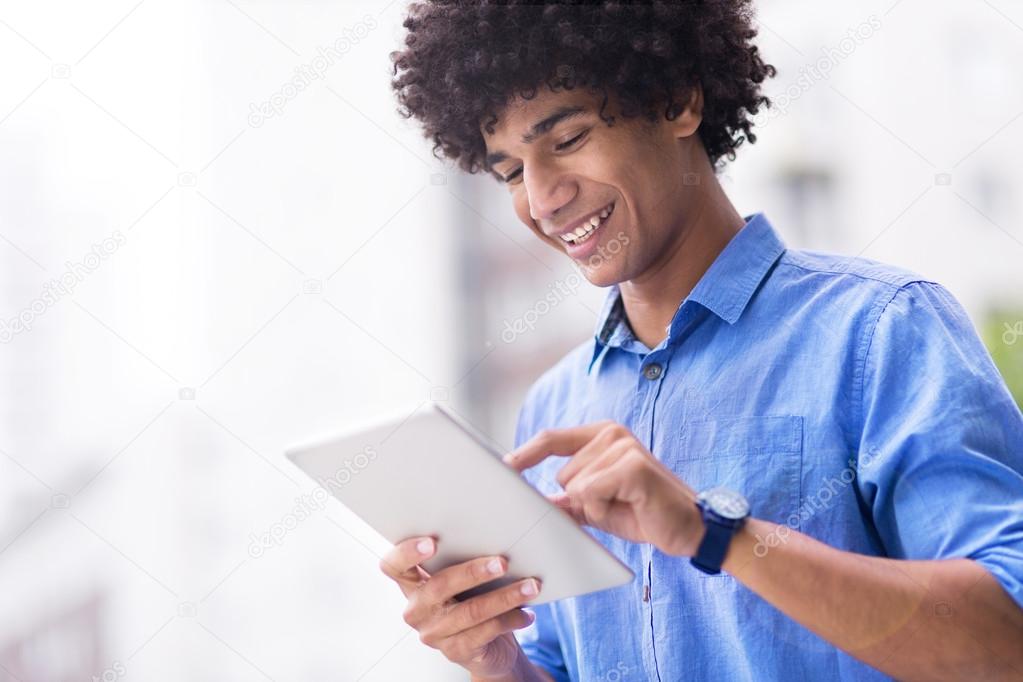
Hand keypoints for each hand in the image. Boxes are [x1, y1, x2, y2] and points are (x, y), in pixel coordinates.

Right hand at [379, 536, 541, 678]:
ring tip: (530, 586)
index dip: (406, 553)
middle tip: (502, 562)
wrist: (488, 648)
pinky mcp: (456, 651)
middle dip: (473, 572)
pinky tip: (527, 613)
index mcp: (412, 585)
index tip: (431, 542)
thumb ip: (462, 557)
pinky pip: (485, 632)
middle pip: (438, 586)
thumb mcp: (463, 580)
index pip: (393, 566)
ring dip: (505, 597)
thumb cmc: (473, 601)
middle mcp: (417, 610)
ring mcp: (434, 633)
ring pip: (470, 611)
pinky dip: (511, 619)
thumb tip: (495, 530)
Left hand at [504, 420, 703, 556]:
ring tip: (626, 505)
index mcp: (602, 436)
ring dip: (595, 507)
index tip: (503, 467)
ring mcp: (623, 446)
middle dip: (580, 500)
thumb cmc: (643, 512)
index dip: (525, 454)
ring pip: (575, 486)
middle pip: (562, 474)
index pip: (552, 439)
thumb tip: (533, 503)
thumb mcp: (596, 506)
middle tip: (615, 504)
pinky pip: (591, 492)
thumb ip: (567, 499)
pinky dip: (603, 508)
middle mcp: (612, 433)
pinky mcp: (632, 465)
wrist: (688, 528)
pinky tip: (630, 506)